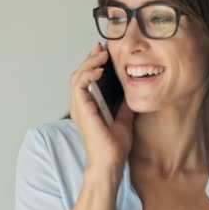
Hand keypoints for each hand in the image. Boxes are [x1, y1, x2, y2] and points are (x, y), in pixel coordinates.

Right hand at [69, 42, 134, 172]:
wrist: (111, 161)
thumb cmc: (114, 147)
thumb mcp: (124, 119)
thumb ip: (123, 106)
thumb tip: (131, 94)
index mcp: (88, 107)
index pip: (86, 79)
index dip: (93, 63)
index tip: (103, 53)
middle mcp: (81, 106)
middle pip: (79, 74)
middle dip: (90, 58)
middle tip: (101, 48)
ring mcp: (79, 107)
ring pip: (77, 76)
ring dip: (90, 63)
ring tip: (102, 55)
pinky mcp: (81, 109)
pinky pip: (79, 84)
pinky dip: (89, 74)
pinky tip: (100, 69)